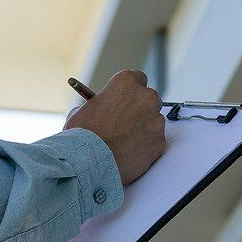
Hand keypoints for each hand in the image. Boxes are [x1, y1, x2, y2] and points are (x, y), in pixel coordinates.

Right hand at [64, 69, 165, 184]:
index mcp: (126, 83)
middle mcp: (146, 97)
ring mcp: (156, 120)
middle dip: (139, 109)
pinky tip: (128, 154)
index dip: (129, 91)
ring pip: (153, 121)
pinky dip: (145, 147)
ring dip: (143, 129)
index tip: (124, 99)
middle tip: (124, 123)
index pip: (137, 78)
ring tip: (122, 143)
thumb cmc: (81, 136)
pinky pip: (155, 141)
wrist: (87, 164)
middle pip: (148, 99)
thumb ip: (98, 105)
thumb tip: (100, 109)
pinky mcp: (160, 141)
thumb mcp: (82, 112)